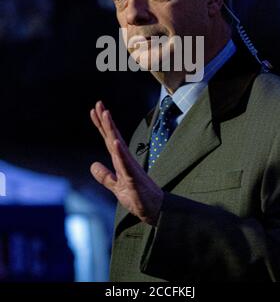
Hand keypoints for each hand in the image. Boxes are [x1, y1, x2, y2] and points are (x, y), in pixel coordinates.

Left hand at [90, 101, 163, 225]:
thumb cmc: (137, 197)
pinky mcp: (133, 178)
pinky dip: (120, 152)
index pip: (108, 139)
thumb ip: (105, 176)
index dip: (101, 125)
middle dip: (105, 120)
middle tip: (99, 104)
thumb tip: (93, 165)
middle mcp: (125, 160)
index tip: (94, 110)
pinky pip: (125, 163)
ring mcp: (129, 167)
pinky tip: (115, 142)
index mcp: (120, 160)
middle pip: (113, 137)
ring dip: (112, 130)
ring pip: (118, 145)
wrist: (152, 209)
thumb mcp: (115, 186)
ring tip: (106, 115)